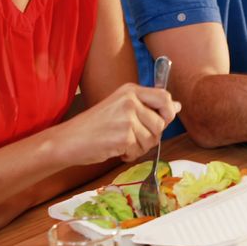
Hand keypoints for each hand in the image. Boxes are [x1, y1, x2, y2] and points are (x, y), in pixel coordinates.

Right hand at [55, 83, 179, 166]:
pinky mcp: (124, 136)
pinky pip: (140, 150)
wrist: (69, 140)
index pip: (164, 97)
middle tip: (132, 137)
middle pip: (161, 123)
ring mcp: (127, 118)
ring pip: (152, 139)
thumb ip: (149, 106)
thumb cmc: (95, 125)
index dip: (168, 111)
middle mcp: (130, 101)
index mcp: (130, 90)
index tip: (161, 120)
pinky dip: (130, 155)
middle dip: (151, 136)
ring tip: (122, 142)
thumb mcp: (121, 107)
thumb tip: (177, 106)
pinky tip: (117, 149)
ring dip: (140, 147)